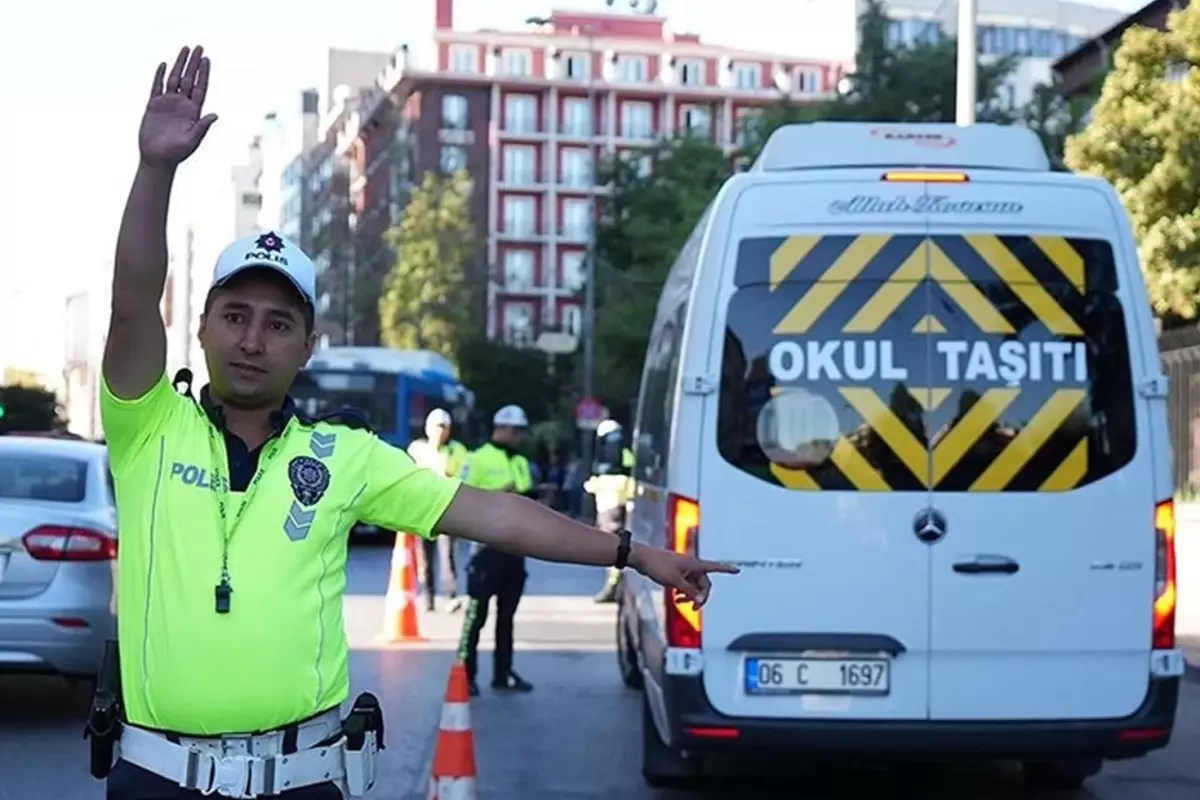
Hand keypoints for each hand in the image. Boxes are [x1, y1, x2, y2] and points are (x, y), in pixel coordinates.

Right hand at [140, 46, 216, 166]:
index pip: (201, 87)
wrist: (157, 158)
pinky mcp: (153, 106)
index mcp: (194, 111)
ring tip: (184, 49)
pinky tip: (164, 64)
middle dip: (194, 63)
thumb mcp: (193, 140)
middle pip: (189, 79)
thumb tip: (215, 114)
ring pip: (174, 79)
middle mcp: (182, 104)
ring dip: (179, 64)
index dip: (203, 73)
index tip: (206, 59)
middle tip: (199, 47)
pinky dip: (159, 75)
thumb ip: (203, 126)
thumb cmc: (177, 153)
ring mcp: (168, 103)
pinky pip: (157, 87)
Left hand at [631, 547, 739, 606]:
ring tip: (680, 602)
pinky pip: (686, 583)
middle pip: (703, 582)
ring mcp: (683, 568)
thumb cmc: (657, 566)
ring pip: (694, 584)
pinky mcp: (675, 571)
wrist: (641, 558)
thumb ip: (689, 592)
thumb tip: (700, 600)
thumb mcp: (675, 582)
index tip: (737, 570)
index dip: (726, 569)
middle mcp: (691, 565)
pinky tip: (677, 597)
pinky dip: (684, 591)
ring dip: (690, 595)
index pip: (715, 567)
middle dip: (700, 595)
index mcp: (694, 564)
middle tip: (693, 608)